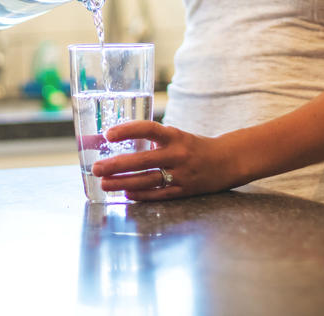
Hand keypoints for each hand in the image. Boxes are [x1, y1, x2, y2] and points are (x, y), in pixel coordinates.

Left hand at [91, 121, 243, 200]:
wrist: (227, 161)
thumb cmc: (193, 146)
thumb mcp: (175, 136)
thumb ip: (150, 140)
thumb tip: (114, 142)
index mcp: (175, 136)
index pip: (149, 129)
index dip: (128, 130)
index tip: (108, 134)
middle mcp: (178, 154)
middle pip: (143, 160)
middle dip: (117, 165)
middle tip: (97, 168)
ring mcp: (181, 174)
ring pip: (148, 180)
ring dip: (123, 183)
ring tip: (104, 183)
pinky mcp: (184, 191)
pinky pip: (159, 194)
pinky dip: (141, 195)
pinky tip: (125, 193)